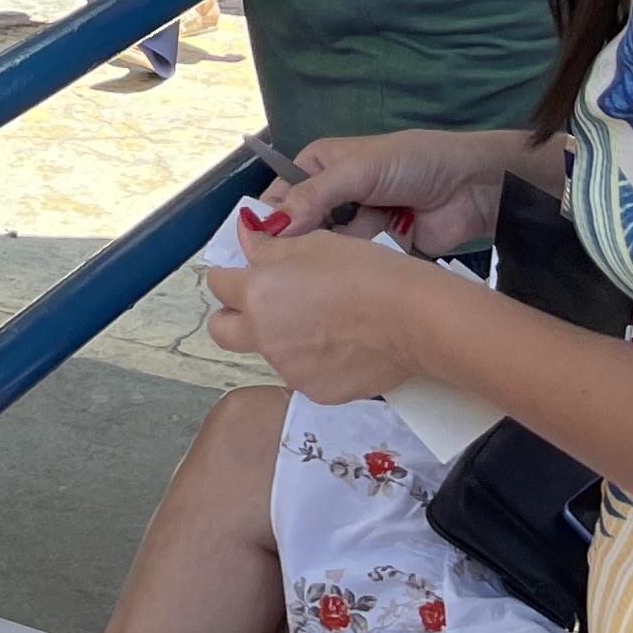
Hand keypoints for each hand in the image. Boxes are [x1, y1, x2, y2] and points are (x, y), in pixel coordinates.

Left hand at [199, 228, 442, 401]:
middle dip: (233, 317)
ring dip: (281, 338)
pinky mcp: (317, 392)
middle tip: (263, 306)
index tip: (247, 274)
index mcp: (257, 293)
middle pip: (222, 331)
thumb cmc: (366, 271)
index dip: (231, 276)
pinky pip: (303, 374)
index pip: (217, 285)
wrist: (415, 318)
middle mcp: (264, 335)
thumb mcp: (314, 243)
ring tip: (325, 323)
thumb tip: (246, 239)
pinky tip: (345, 346)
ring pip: (269, 352)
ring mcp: (289, 368)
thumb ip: (271, 248)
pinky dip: (314, 361)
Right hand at [252, 128, 537, 253]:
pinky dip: (359, 270)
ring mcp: (359, 226)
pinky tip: (355, 278)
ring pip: (329, 251)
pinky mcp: (381, 251)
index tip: (256, 253)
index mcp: (319, 167)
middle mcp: (333, 197)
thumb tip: (270, 227)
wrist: (474, 186)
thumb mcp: (358, 171)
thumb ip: (314, 196)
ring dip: (333, 258)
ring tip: (331, 274)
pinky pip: (359, 265)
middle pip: (301, 229)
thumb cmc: (411, 163)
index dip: (267, 222)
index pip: (279, 197)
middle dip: (299, 247)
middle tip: (288, 271)